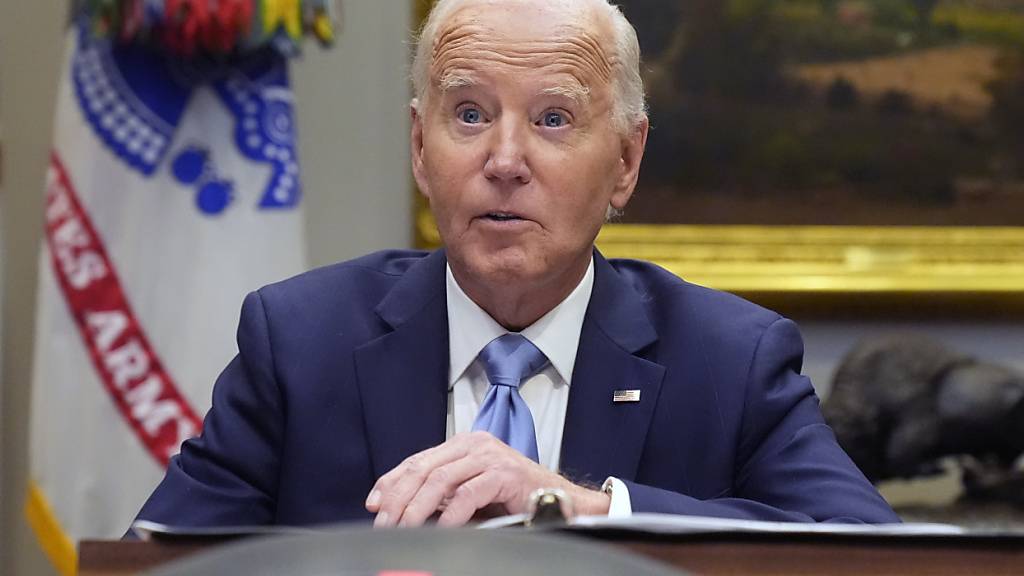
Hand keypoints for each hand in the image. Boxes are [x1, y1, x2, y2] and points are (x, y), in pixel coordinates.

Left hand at [364, 431, 609, 526]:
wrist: (561, 501)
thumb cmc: (514, 499)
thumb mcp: (470, 492)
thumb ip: (440, 494)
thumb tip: (395, 506)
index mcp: (463, 445)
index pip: (417, 461)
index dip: (391, 482)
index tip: (373, 504)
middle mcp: (474, 444)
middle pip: (423, 469)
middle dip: (398, 498)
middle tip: (383, 523)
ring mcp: (490, 456)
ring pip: (440, 480)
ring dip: (416, 509)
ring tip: (404, 530)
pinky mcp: (505, 474)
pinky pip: (468, 495)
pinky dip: (450, 516)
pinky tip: (440, 531)